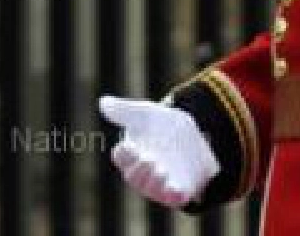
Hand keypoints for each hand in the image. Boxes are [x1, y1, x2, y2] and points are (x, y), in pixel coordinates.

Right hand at [99, 95, 218, 207]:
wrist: (197, 134)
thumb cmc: (162, 126)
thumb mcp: (147, 114)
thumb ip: (125, 110)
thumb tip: (103, 102)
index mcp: (131, 153)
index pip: (121, 156)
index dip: (124, 154)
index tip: (128, 147)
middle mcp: (142, 171)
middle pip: (134, 176)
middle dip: (140, 170)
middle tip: (149, 159)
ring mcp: (161, 183)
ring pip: (152, 189)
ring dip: (155, 182)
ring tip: (162, 171)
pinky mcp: (180, 190)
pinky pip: (175, 198)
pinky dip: (175, 196)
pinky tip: (178, 191)